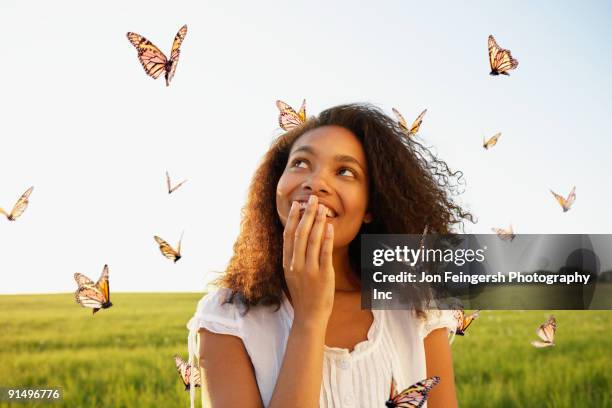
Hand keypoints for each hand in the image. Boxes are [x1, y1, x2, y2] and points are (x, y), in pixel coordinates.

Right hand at [282, 195, 334, 326]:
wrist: (309, 315)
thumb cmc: (303, 294)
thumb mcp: (292, 274)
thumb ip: (294, 257)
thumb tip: (298, 236)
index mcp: (287, 263)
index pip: (288, 235)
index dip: (292, 218)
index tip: (296, 204)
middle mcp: (296, 265)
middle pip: (300, 234)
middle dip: (307, 214)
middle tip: (313, 199)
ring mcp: (309, 270)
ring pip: (312, 240)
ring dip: (318, 222)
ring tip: (323, 208)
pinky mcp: (323, 275)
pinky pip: (325, 253)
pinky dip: (326, 238)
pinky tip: (329, 227)